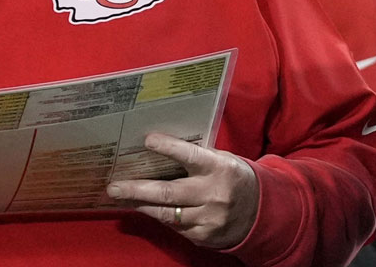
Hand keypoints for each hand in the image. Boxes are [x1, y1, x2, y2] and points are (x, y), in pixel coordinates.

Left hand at [106, 133, 259, 249]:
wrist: (262, 213)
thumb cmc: (234, 178)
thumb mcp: (222, 161)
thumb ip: (197, 157)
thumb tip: (159, 148)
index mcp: (219, 168)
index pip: (190, 156)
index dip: (168, 148)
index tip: (147, 140)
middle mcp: (213, 194)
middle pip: (169, 192)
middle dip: (137, 190)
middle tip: (113, 187)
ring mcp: (208, 218)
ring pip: (167, 214)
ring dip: (141, 205)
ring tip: (120, 198)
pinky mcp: (204, 236)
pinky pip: (175, 227)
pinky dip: (159, 217)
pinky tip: (145, 209)